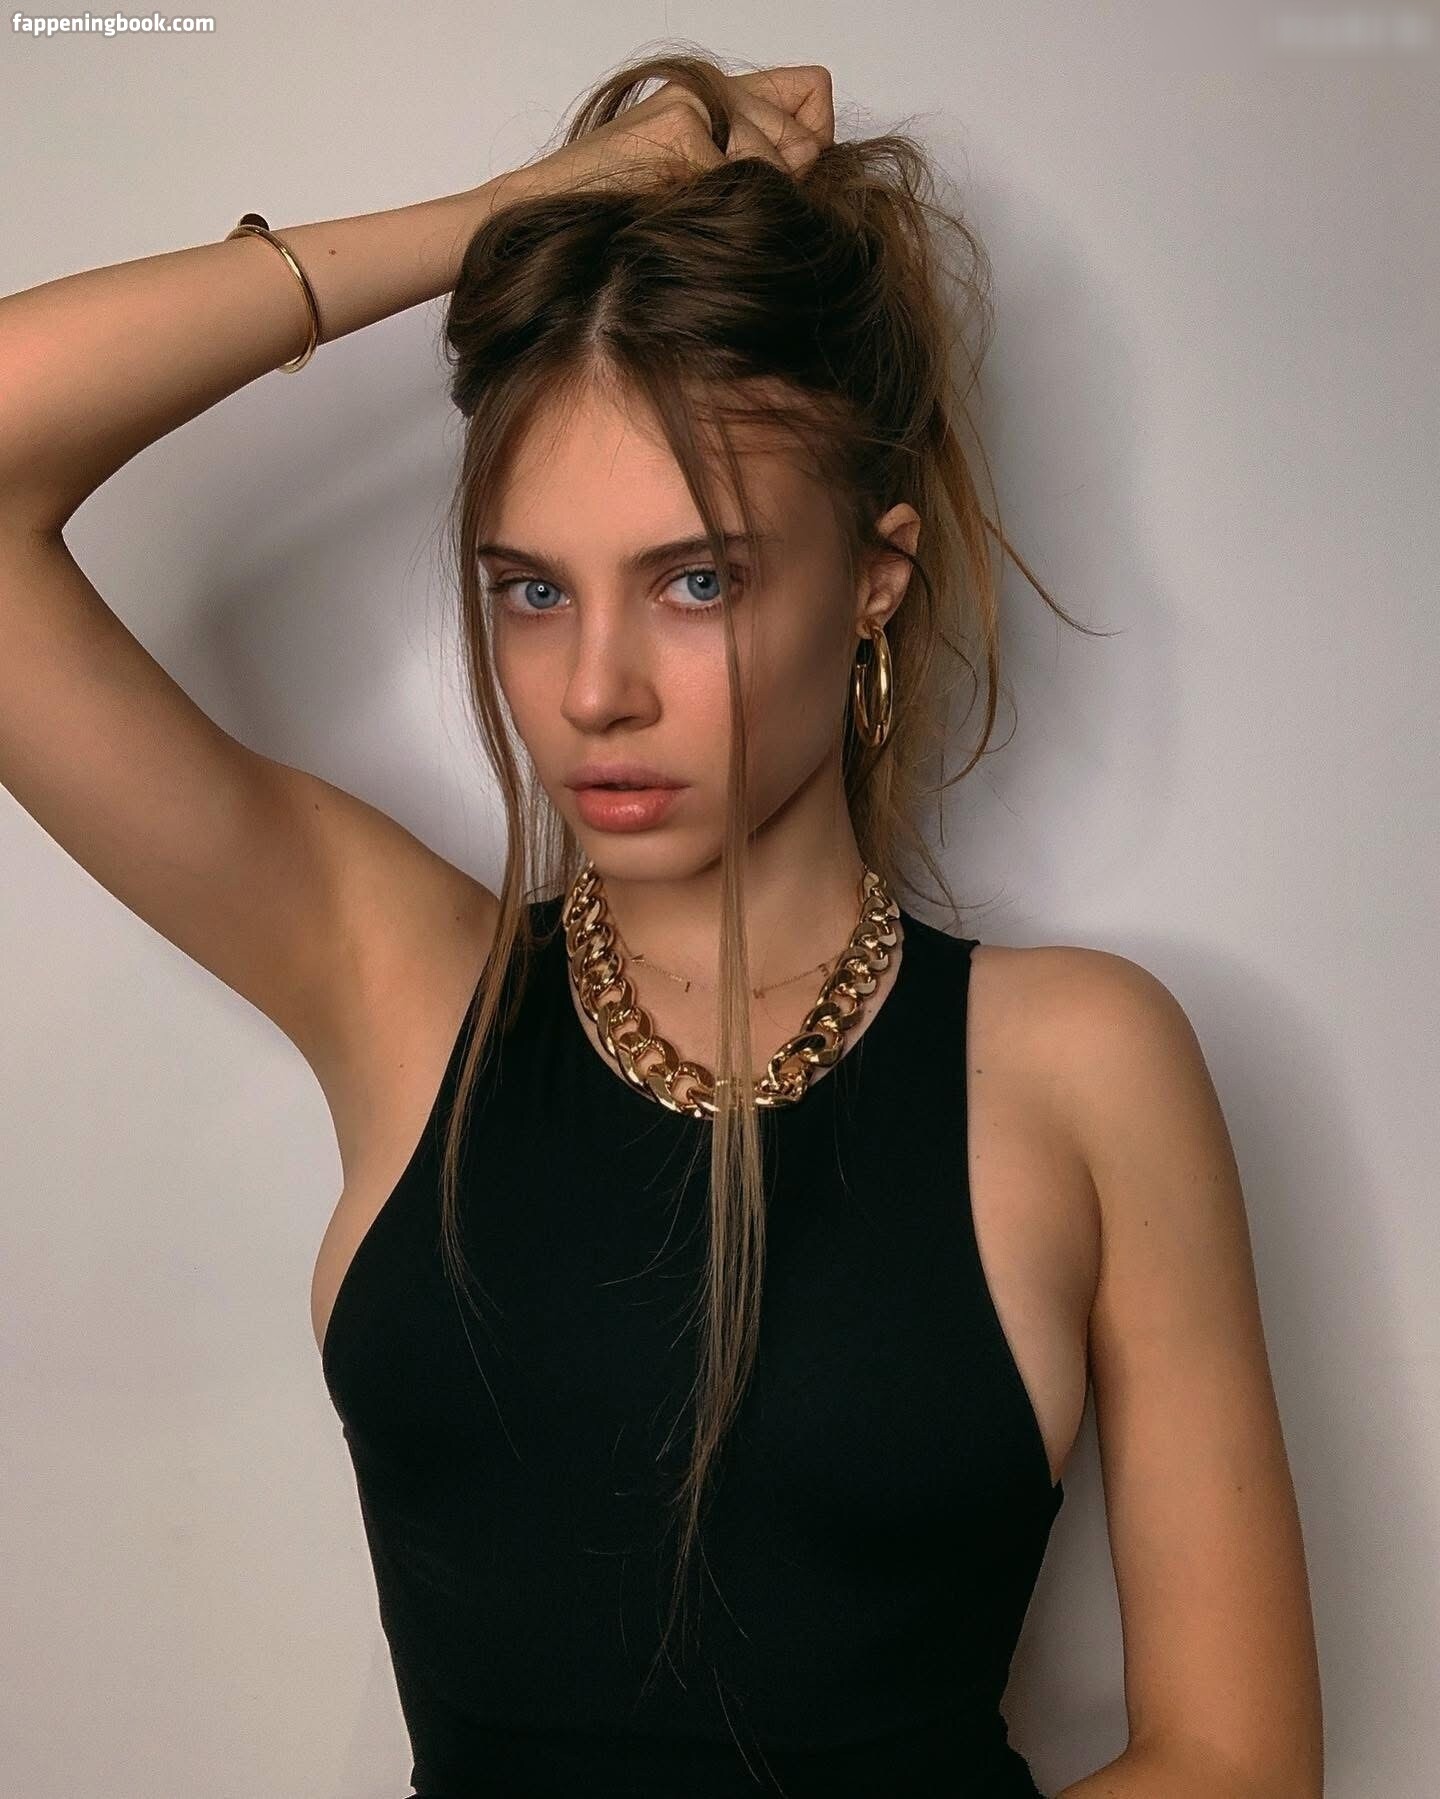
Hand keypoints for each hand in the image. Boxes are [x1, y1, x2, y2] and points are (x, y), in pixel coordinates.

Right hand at [492, 62, 834, 209]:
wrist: (543, 212)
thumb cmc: (612, 211)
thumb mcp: (691, 186)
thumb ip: (748, 168)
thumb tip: (812, 171)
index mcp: (715, 96)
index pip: (812, 92)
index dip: (815, 141)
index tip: (793, 178)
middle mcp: (709, 88)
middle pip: (804, 141)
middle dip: (784, 188)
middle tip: (731, 212)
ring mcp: (696, 103)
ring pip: (775, 166)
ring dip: (746, 208)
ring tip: (694, 216)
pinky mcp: (681, 126)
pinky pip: (738, 185)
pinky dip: (714, 216)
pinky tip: (676, 219)